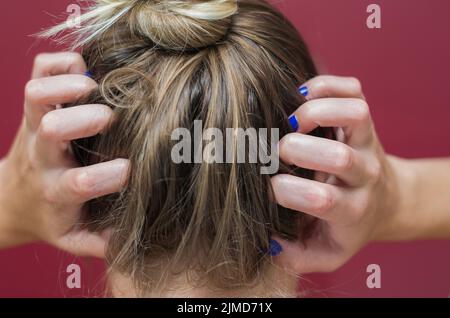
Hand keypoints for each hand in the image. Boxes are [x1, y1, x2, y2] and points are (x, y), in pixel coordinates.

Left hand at [0, 52, 128, 256]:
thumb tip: (132, 236)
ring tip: (96, 91)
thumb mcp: (73, 239)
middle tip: (112, 121)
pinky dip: (63, 63)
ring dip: (71, 84)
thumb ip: (102, 243)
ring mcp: (32, 126)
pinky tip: (84, 74)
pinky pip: (39, 70)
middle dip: (90, 118)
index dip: (113, 174)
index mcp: (57, 191)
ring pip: (38, 93)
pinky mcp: (32, 107)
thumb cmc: (49, 217)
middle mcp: (42, 155)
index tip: (130, 170)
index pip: (82, 183)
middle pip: (53, 128)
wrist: (9, 200)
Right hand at [271, 75, 400, 272]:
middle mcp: (364, 174)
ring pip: (354, 114)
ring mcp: (367, 141)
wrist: (386, 201)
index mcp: (352, 210)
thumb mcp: (326, 253)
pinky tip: (302, 100)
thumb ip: (295, 256)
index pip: (318, 199)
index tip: (269, 187)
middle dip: (294, 150)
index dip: (283, 189)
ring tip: (292, 123)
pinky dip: (323, 85)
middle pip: (337, 157)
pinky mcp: (364, 119)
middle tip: (277, 153)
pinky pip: (352, 90)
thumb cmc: (348, 225)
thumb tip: (267, 241)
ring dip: (314, 112)